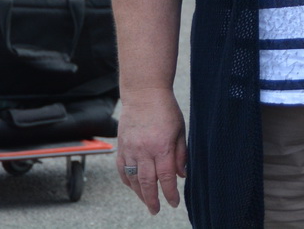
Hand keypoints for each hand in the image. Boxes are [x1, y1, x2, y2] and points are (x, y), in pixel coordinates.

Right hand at [116, 87, 186, 213]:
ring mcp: (130, 149)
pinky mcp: (121, 146)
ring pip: (133, 179)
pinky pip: (122, 169)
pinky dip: (128, 181)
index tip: (174, 203)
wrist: (143, 93)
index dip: (170, 193)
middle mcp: (144, 150)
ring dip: (140, 193)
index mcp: (162, 146)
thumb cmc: (166, 109)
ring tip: (147, 202)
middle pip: (147, 182)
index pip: (167, 177)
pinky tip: (134, 187)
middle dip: (152, 200)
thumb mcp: (180, 130)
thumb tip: (182, 175)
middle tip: (156, 210)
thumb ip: (181, 154)